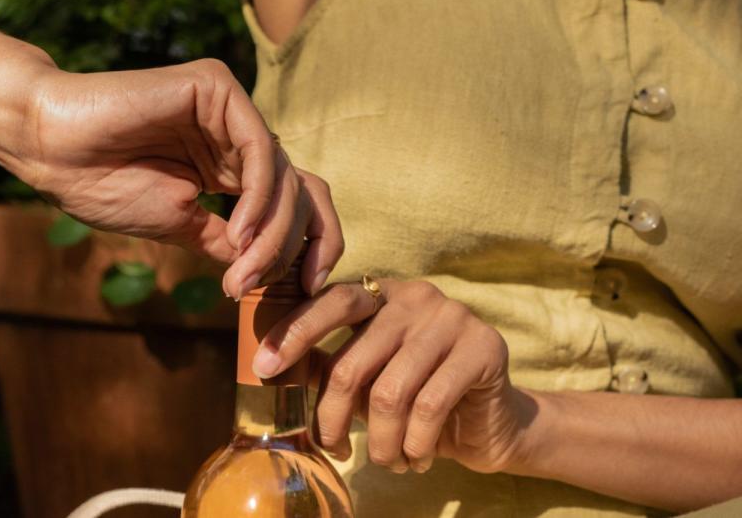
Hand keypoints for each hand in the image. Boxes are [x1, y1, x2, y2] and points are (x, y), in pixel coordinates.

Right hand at [0, 55, 342, 298]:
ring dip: (271, 229)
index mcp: (230, 166)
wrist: (53, 151)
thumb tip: (274, 268)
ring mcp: (230, 110)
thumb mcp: (182, 226)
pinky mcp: (217, 88)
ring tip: (242, 266)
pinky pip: (260, 147)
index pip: (293, 202)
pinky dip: (259, 195)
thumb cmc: (105, 187)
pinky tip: (238, 229)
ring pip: (284, 174)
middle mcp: (237, 136)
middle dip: (288, 245)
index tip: (306, 289)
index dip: (310, 243)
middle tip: (253, 283)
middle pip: (298, 191)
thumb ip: (230, 241)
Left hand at [253, 279, 537, 473]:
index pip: (332, 302)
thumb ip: (328, 366)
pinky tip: (417, 458)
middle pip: (354, 360)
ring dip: (382, 443)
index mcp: (383, 294)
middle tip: (333, 447)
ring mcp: (453, 318)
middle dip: (334, 415)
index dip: (295, 332)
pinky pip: (429, 407)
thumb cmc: (418, 398)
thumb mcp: (368, 379)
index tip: (263, 367)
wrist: (492, 422)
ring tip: (389, 462)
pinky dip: (415, 445)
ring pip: (390, 392)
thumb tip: (267, 366)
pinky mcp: (484, 348)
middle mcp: (416, 297)